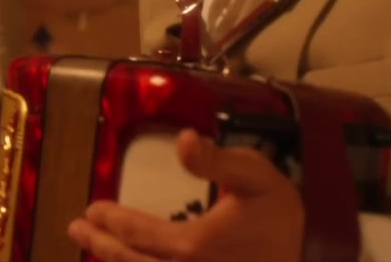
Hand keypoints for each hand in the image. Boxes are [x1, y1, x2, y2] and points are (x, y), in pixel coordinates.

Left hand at [67, 129, 303, 261]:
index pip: (139, 234)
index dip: (111, 222)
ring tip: (93, 249)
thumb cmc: (280, 212)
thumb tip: (182, 139)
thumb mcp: (253, 175)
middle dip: (101, 246)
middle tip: (76, 229)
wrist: (314, 255)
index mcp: (194, 246)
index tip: (91, 210)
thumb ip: (214, 159)